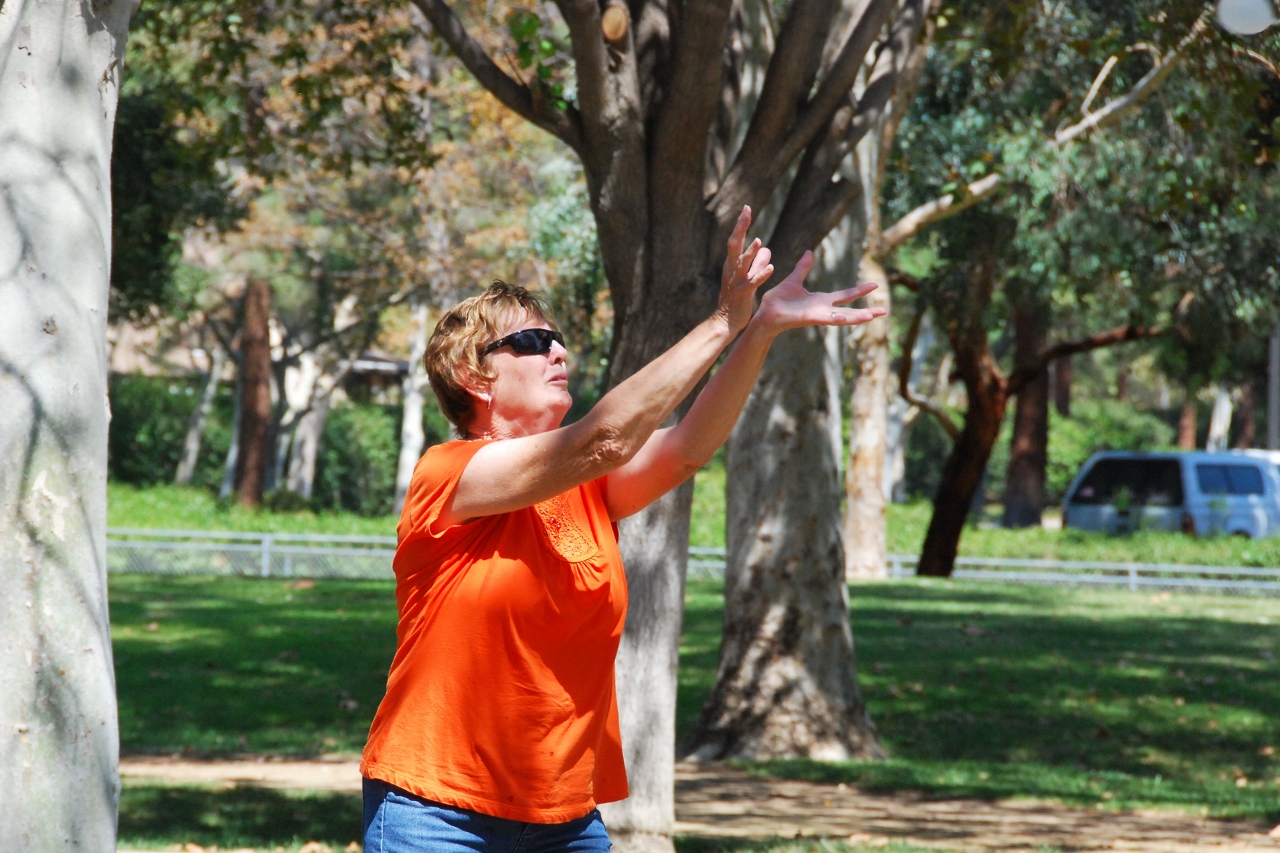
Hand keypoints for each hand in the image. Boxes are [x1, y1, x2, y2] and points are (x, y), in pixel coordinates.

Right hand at [716, 206, 774, 332]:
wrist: (726, 321)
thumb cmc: (737, 299)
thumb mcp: (748, 278)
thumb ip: (757, 263)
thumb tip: (766, 248)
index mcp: (733, 264)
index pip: (737, 240)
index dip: (741, 224)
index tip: (747, 207)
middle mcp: (731, 269)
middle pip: (734, 244)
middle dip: (740, 227)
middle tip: (746, 210)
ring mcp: (736, 282)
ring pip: (741, 264)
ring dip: (749, 252)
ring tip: (758, 240)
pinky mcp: (742, 294)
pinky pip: (752, 283)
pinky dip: (761, 275)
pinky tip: (771, 268)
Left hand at [753, 251, 886, 336]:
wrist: (764, 313)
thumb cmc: (777, 301)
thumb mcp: (793, 280)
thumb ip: (803, 268)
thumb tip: (809, 252)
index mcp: (820, 301)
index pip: (845, 296)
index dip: (859, 291)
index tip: (875, 285)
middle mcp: (822, 310)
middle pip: (850, 310)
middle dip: (867, 311)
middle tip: (884, 311)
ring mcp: (817, 316)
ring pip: (842, 317)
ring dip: (858, 317)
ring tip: (874, 316)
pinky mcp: (808, 319)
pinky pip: (825, 319)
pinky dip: (837, 319)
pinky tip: (848, 317)